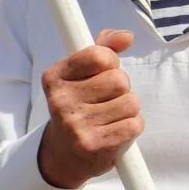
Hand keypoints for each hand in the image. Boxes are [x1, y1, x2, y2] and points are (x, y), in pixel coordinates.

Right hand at [36, 29, 140, 189]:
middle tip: (106, 100)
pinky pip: (134, 125)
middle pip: (120, 80)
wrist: (64, 153)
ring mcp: (74, 125)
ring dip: (128, 109)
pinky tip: (113, 131)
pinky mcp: (91, 145)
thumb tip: (126, 36)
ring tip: (109, 117)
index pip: (100, 55)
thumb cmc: (80, 104)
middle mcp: (60, 100)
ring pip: (131, 102)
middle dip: (122, 89)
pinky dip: (131, 127)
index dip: (111, 63)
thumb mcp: (83, 73)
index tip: (102, 72)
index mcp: (55, 77)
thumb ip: (104, 48)